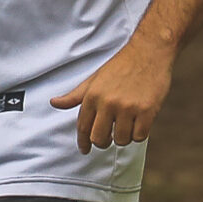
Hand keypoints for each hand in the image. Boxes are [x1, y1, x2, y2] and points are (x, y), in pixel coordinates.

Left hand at [52, 33, 171, 152]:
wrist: (149, 52)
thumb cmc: (121, 66)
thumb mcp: (94, 79)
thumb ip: (75, 96)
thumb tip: (54, 103)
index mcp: (93, 96)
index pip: (83, 127)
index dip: (83, 142)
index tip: (85, 150)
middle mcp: (108, 103)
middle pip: (99, 139)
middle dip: (103, 142)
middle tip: (108, 138)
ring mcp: (128, 108)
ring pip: (121, 140)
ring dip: (124, 137)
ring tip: (127, 124)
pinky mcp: (147, 111)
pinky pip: (139, 136)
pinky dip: (139, 134)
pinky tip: (139, 123)